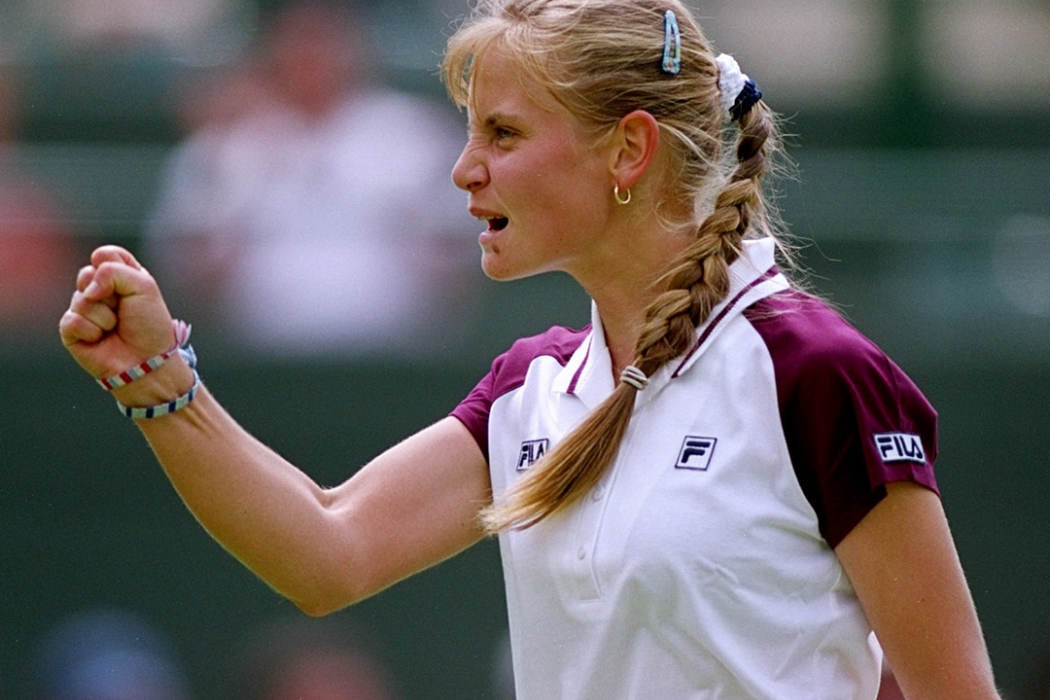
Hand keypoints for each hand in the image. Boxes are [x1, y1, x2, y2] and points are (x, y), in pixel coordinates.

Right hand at [59, 246, 176, 380]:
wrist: (147, 361)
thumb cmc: (150, 325)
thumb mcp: (144, 287)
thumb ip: (114, 271)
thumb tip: (87, 288)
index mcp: (119, 276)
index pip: (104, 254)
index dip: (114, 266)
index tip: (132, 284)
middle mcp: (98, 290)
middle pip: (86, 273)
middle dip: (109, 293)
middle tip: (123, 310)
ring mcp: (82, 309)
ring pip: (81, 299)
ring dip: (105, 317)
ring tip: (115, 328)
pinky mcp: (71, 330)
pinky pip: (72, 320)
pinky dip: (91, 331)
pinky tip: (101, 339)